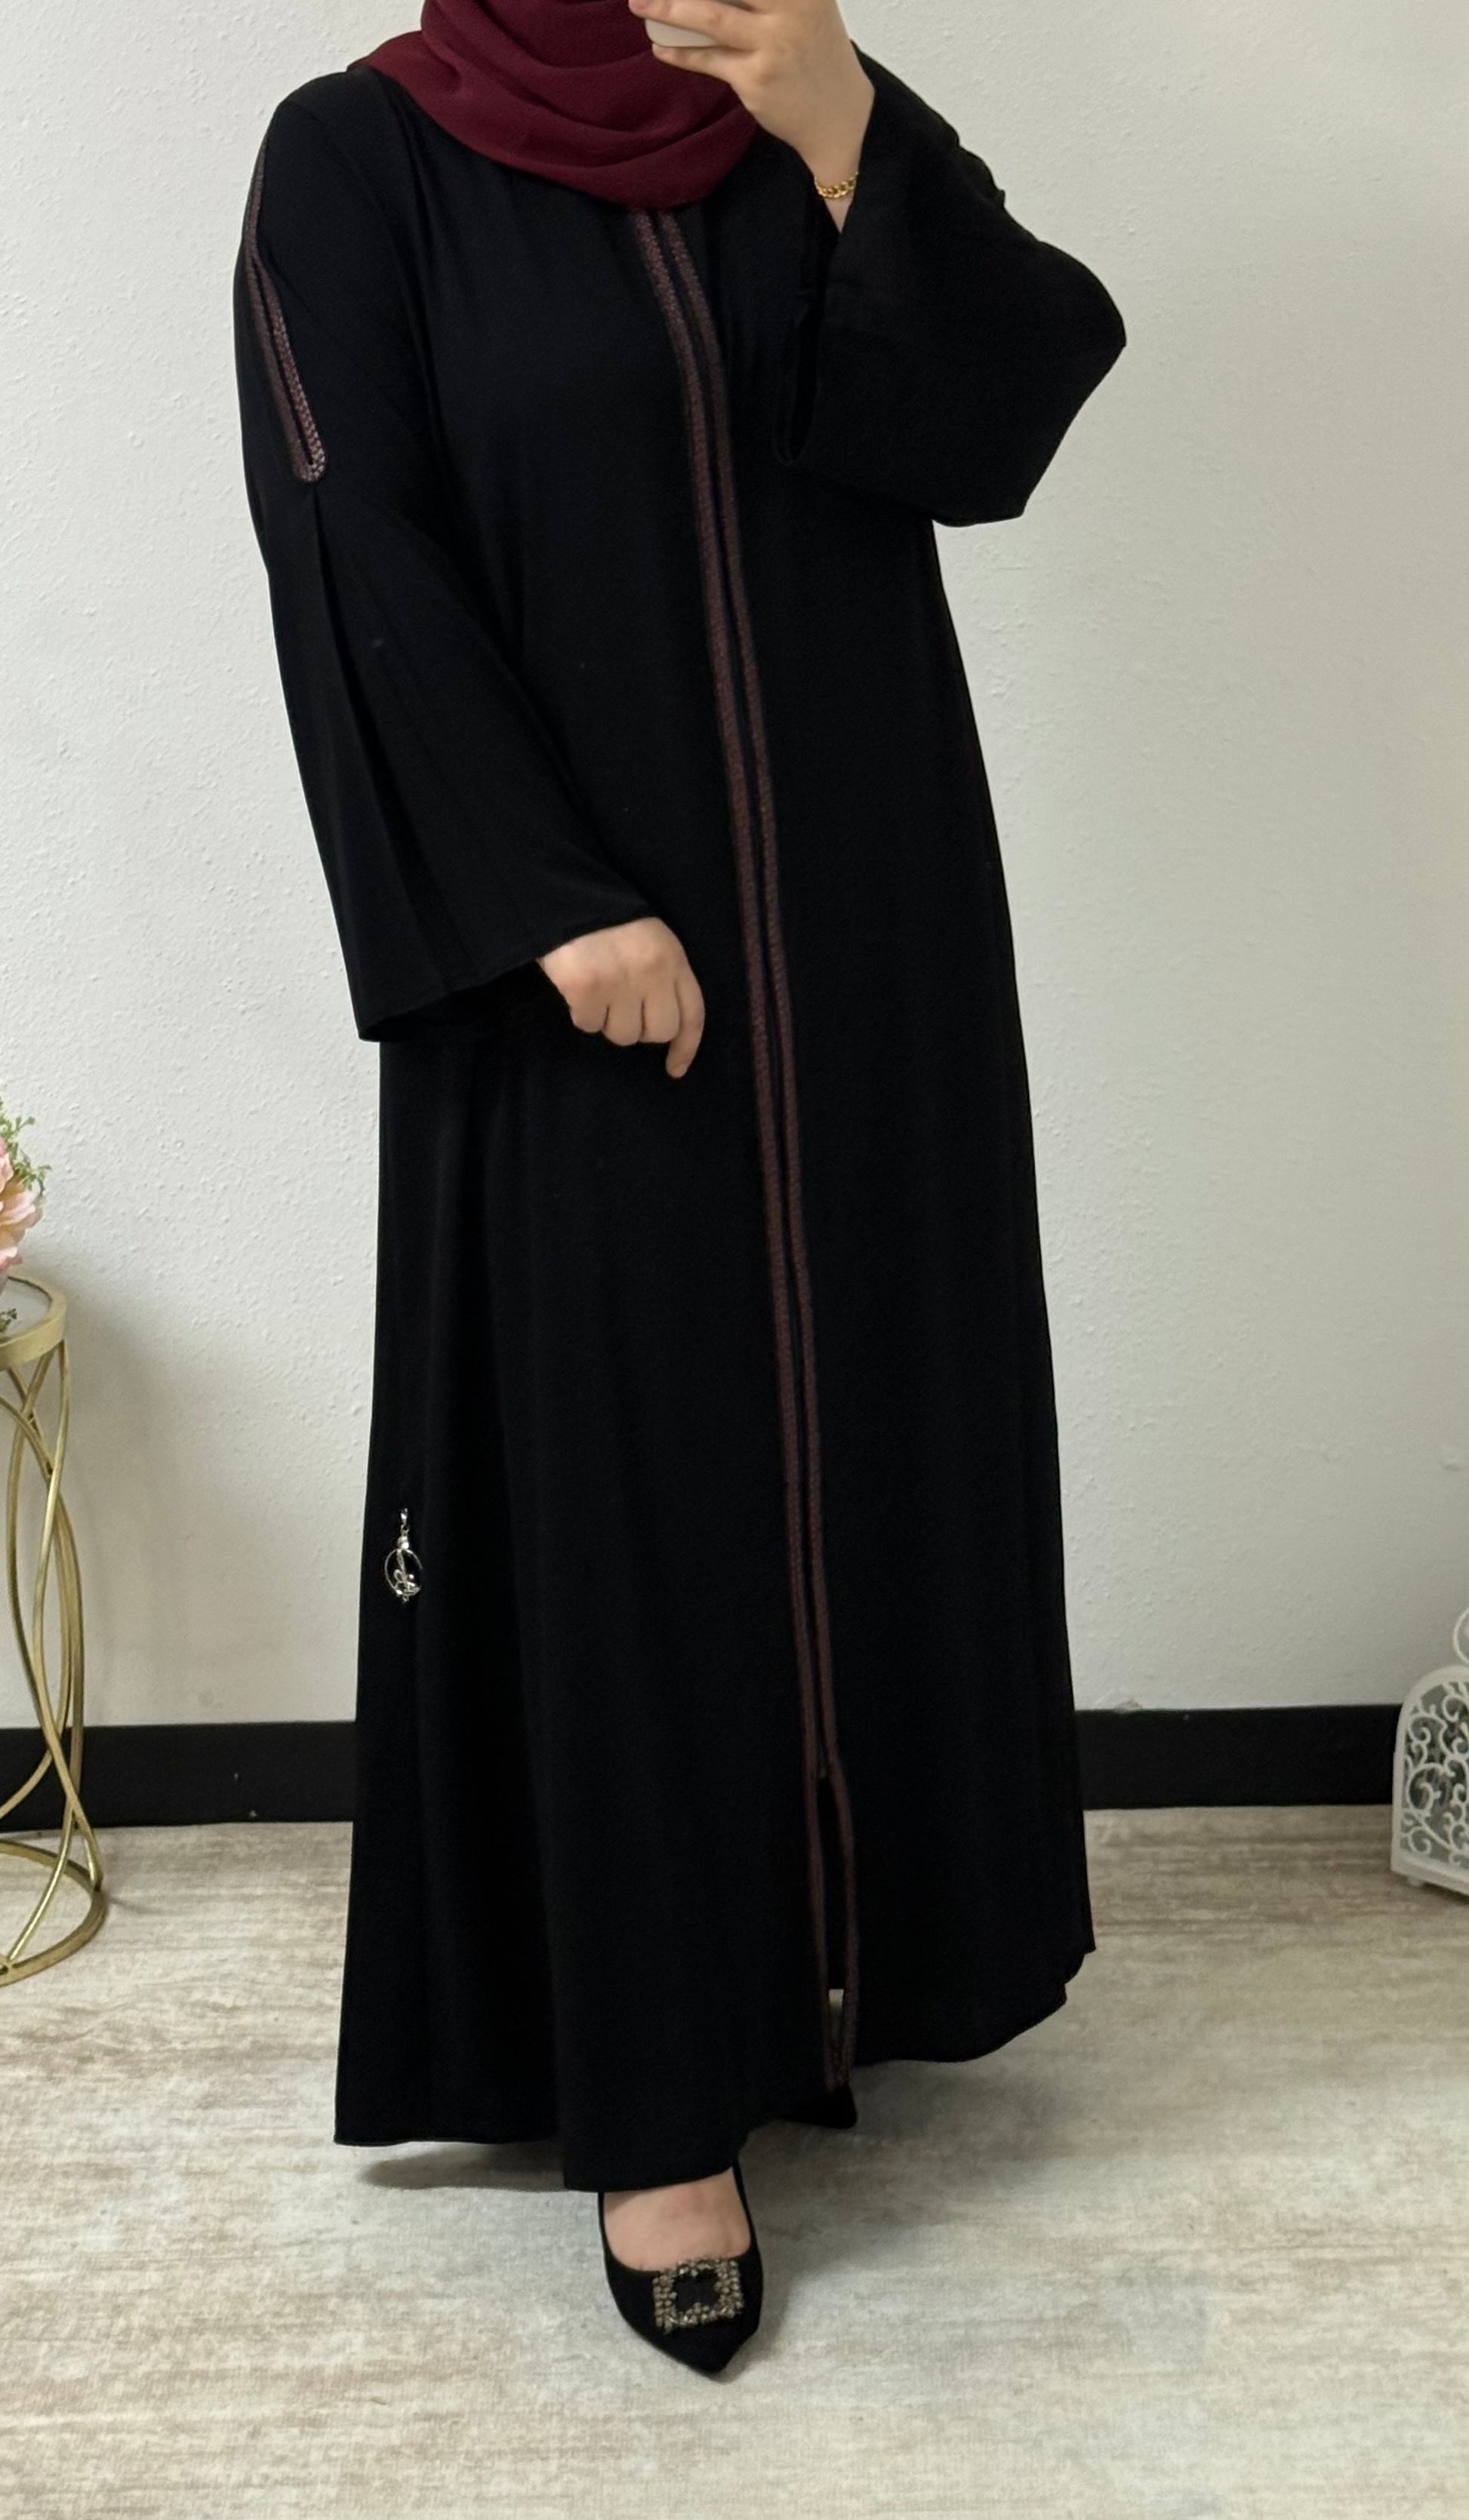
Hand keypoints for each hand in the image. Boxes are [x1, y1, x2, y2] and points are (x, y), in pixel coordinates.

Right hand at [538, 917, 706, 1077]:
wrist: (564, 895)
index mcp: (673, 958)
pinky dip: (581, 1013)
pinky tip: (577, 988)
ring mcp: (619, 981)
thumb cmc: (608, 921)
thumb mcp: (650, 940)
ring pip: (622, 1035)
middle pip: (658, 1032)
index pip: (692, 1014)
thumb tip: (661, 1028)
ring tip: (598, 991)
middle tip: (621, 1009)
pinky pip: (588, 1025)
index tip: (675, 1068)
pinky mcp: (586, 988)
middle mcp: (652, 972)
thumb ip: (662, 977)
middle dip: (640, 1029)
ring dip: (607, 1021)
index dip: (686, 1047)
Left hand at [628, 0, 874, 218]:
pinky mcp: (757, 79)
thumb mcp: (804, 6)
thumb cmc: (814, 52)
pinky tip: (661, 48)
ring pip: (710, 16)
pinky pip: (707, 60)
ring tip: (639, 4)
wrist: (841, 117)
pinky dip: (680, 53)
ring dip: (667, 9)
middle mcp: (792, 6)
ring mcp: (774, 43)